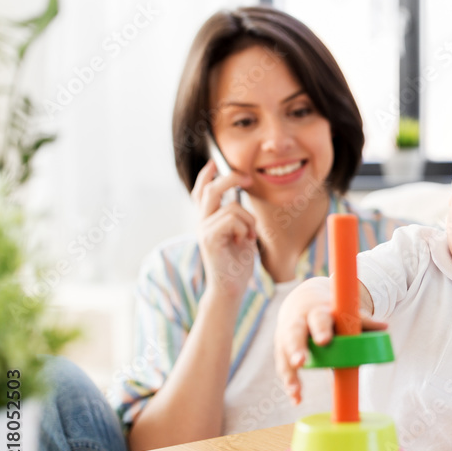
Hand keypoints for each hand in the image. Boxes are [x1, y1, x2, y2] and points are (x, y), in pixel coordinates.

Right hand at [192, 159, 255, 299]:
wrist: (231, 288)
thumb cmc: (238, 264)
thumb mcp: (242, 235)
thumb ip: (238, 218)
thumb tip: (241, 197)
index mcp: (208, 220)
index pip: (201, 192)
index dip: (206, 175)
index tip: (215, 162)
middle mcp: (202, 223)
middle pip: (210, 190)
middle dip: (230, 179)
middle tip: (247, 178)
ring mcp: (203, 230)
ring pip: (231, 207)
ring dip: (249, 220)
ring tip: (250, 235)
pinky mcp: (209, 239)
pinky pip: (233, 220)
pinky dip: (245, 228)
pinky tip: (245, 241)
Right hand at [273, 278, 384, 404]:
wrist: (301, 302)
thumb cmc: (328, 311)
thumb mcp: (342, 312)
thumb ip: (361, 320)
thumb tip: (385, 327)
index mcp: (317, 312)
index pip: (318, 318)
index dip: (320, 329)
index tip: (324, 341)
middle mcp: (298, 323)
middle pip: (294, 334)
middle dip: (296, 348)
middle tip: (300, 362)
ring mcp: (286, 337)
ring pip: (284, 354)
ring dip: (289, 373)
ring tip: (296, 390)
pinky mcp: (281, 350)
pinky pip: (283, 368)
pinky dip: (290, 384)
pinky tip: (296, 399)